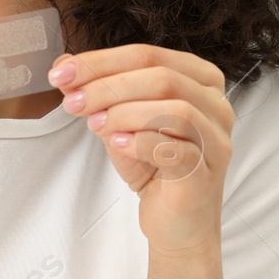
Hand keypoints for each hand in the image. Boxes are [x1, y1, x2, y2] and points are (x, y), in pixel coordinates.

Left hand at [48, 45, 234, 255]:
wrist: (175, 224)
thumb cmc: (153, 168)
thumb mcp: (119, 122)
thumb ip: (98, 91)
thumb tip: (65, 63)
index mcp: (200, 80)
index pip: (149, 55)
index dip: (102, 61)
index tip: (62, 72)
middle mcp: (216, 105)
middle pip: (162, 77)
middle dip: (109, 86)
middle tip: (73, 101)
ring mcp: (216, 139)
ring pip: (175, 109)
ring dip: (125, 113)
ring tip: (94, 125)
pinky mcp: (207, 173)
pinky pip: (178, 150)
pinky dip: (142, 142)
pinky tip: (118, 145)